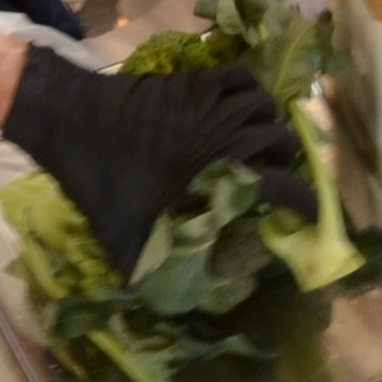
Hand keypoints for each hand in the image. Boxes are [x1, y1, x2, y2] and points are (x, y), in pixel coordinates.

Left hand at [0, 52, 301, 273]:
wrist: (70, 122)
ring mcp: (210, 102)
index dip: (304, 201)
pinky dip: (248, 87)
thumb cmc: (100, 182)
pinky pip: (239, 75)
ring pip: (264, 104)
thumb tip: (177, 306)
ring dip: (267, 123)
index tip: (311, 213)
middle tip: (273, 176)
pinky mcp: (193, 80)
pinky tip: (238, 104)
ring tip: (257, 140)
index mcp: (218, 173)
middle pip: (279, 140)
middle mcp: (225, 133)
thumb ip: (153, 273)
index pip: (282, 186)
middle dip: (284, 160)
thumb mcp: (124, 240)